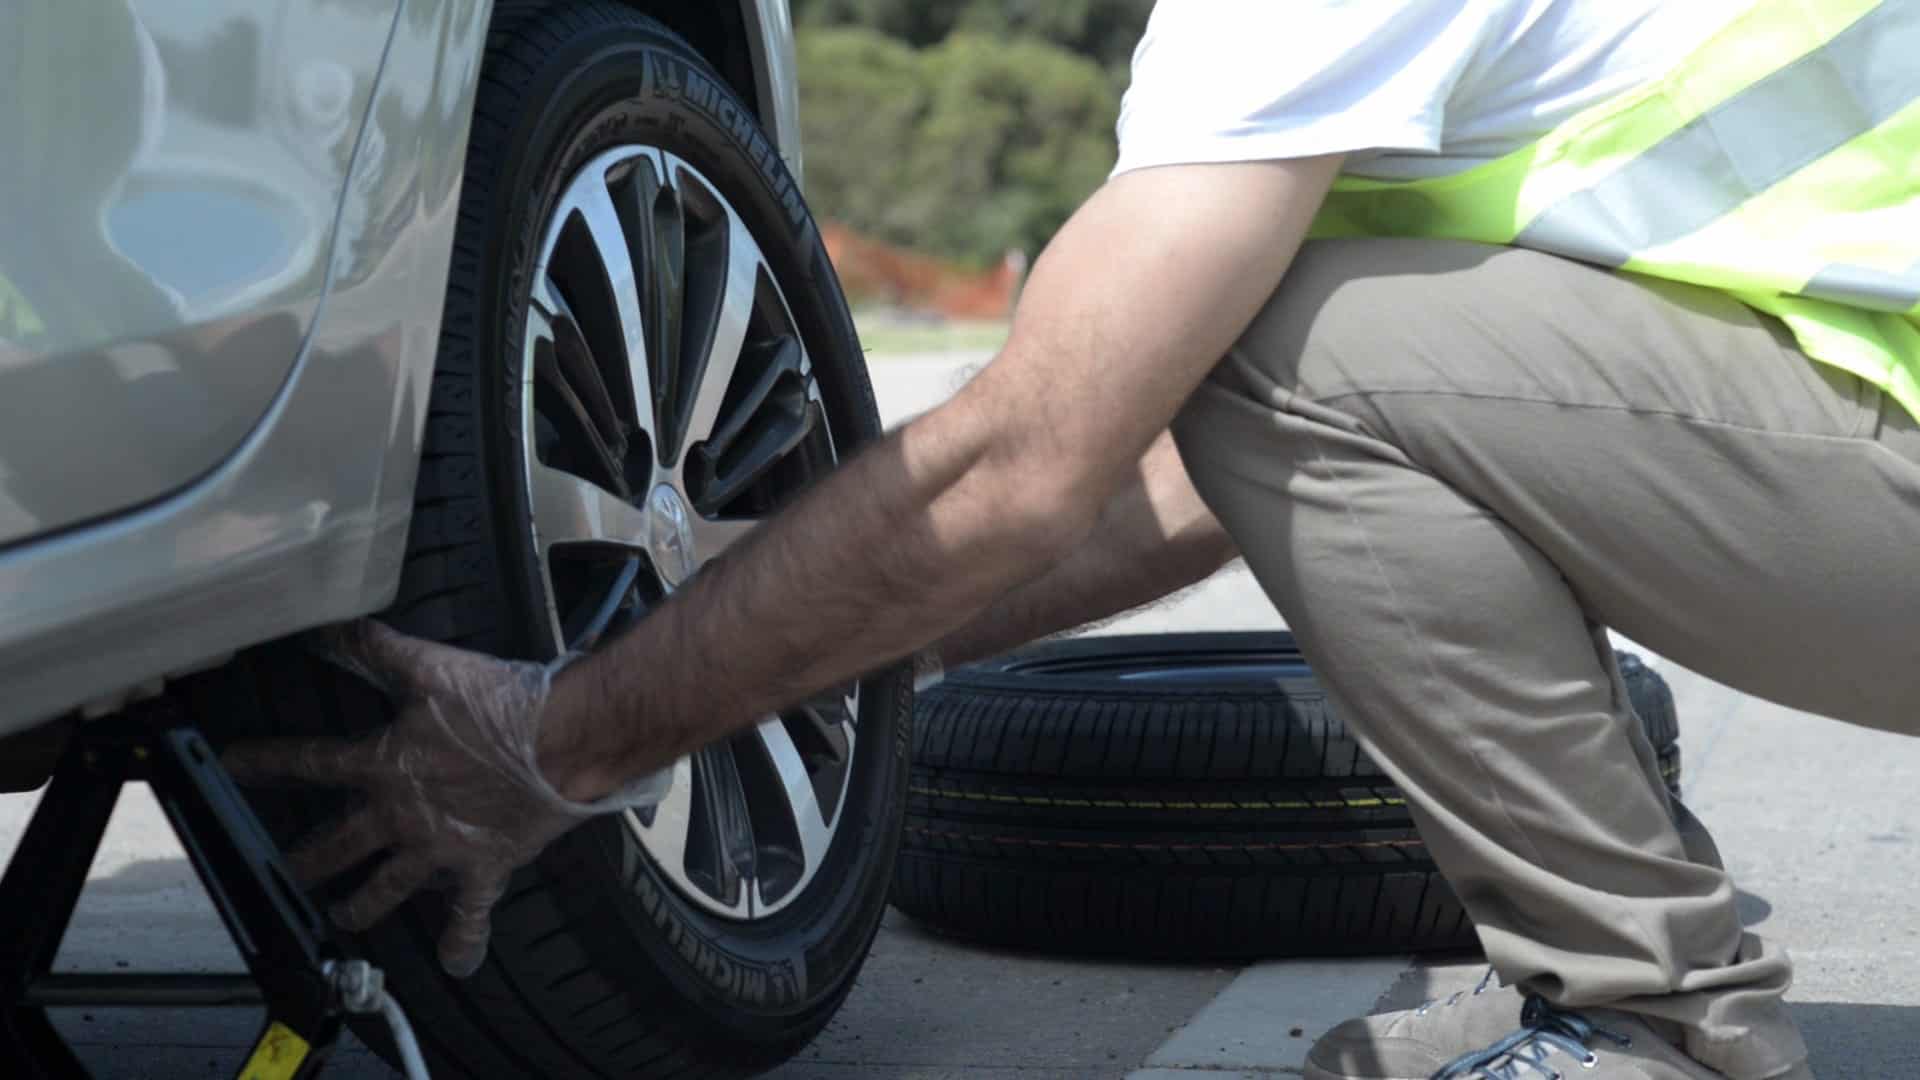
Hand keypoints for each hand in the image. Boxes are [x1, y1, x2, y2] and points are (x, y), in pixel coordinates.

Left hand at [223, 620, 669, 976]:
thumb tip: (329, 623)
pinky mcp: (482, 868)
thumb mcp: (431, 667)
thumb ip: (376, 647)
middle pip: (337, 844)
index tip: (233, 764)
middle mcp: (401, 816)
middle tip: (288, 869)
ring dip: (363, 905)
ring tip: (347, 915)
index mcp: (384, 766)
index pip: (311, 763)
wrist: (562, 741)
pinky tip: (457, 962)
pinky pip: (468, 914)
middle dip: (306, 859)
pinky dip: (463, 940)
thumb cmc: (500, 704)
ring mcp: (438, 850)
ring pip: (387, 889)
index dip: (266, 762)